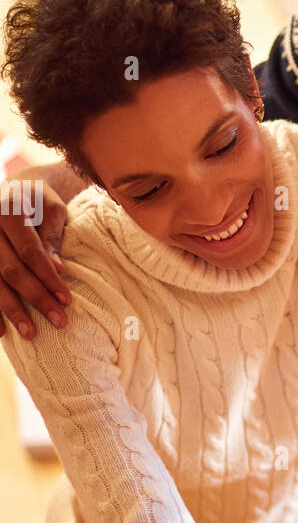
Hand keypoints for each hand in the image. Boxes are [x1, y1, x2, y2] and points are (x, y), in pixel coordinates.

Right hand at [0, 178, 70, 338]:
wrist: (13, 188)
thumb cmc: (38, 200)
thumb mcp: (53, 208)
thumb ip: (53, 237)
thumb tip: (58, 269)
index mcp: (8, 211)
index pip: (30, 251)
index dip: (48, 278)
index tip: (67, 301)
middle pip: (11, 270)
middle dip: (35, 298)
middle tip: (58, 321)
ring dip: (10, 310)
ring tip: (29, 333)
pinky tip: (0, 331)